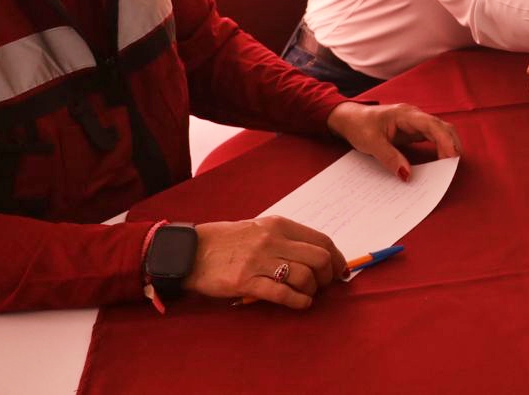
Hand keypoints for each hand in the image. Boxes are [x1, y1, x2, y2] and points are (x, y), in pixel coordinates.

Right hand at [184, 217, 346, 308]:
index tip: (339, 269)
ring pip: (304, 276)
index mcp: (279, 225)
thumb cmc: (227, 241)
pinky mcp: (245, 282)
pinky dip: (298, 301)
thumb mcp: (260, 229)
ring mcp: (259, 261)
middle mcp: (272, 240)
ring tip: (308, 294)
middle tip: (325, 285)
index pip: (321, 240)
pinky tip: (301, 304)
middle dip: (328, 275)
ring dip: (312, 290)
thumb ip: (286, 239)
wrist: (190, 251)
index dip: (336, 258)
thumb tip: (318, 256)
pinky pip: (282, 293)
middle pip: (318, 258)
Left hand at [326, 101, 461, 181]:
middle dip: (452, 144)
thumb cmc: (359, 126)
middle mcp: (414, 116)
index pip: (432, 125)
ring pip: (440, 131)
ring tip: (450, 165)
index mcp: (405, 115)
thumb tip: (407, 176)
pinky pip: (432, 137)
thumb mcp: (371, 143)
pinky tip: (441, 160)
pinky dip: (440, 147)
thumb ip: (390, 158)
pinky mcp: (413, 130)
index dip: (445, 140)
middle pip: (442, 127)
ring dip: (448, 146)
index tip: (451, 157)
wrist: (349, 118)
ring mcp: (415, 123)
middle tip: (453, 166)